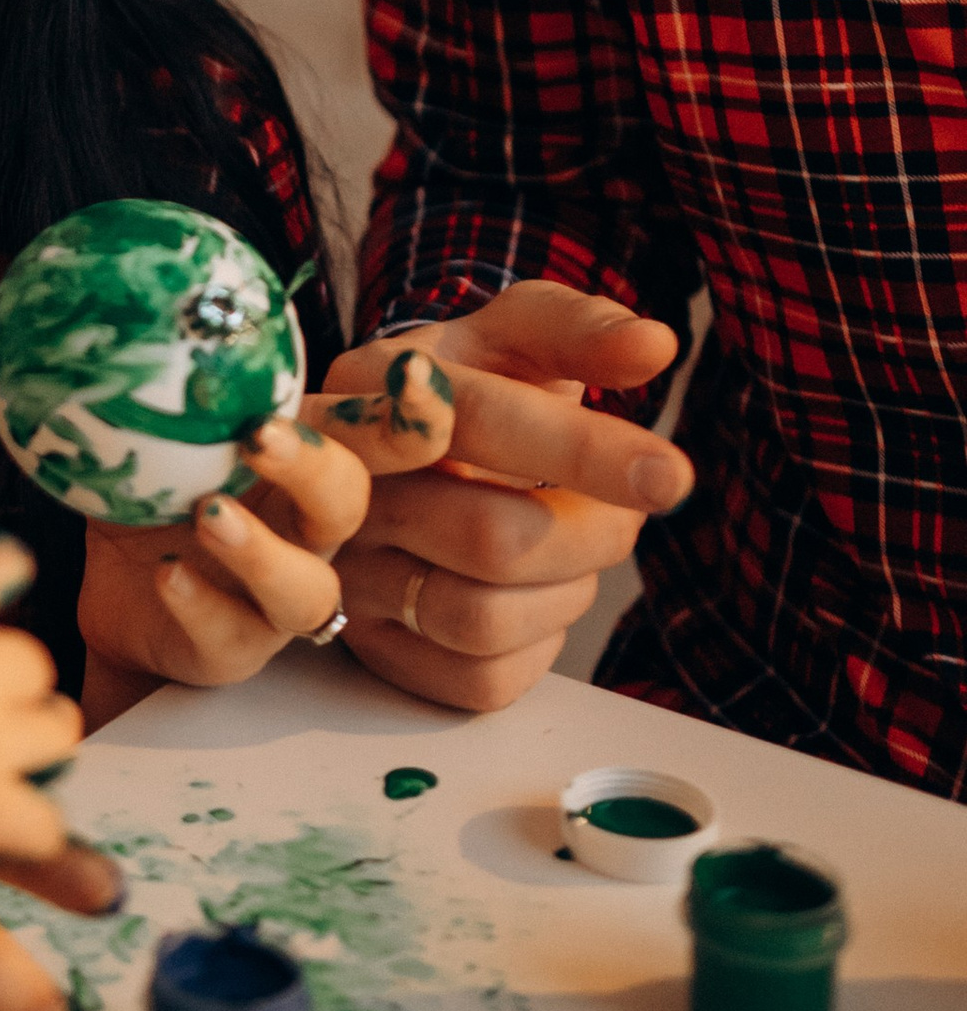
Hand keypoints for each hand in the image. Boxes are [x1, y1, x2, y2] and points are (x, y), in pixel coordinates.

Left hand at [74, 355, 456, 720]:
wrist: (123, 576)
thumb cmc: (168, 474)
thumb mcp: (189, 412)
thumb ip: (206, 365)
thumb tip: (181, 280)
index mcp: (316, 460)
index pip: (387, 435)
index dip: (416, 413)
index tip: (414, 373)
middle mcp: (313, 532)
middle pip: (348, 504)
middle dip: (314, 469)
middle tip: (259, 435)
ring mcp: (277, 598)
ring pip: (305, 591)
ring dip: (261, 554)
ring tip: (208, 515)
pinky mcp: (231, 649)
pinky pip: (229, 638)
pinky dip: (198, 605)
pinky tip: (166, 574)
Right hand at [328, 283, 692, 712]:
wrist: (401, 456)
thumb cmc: (475, 389)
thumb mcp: (515, 338)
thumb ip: (580, 329)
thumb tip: (654, 345)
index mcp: (375, 385)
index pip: (481, 422)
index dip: (582, 450)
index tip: (671, 475)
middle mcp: (339, 481)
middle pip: (491, 538)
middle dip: (591, 534)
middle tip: (621, 514)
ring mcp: (345, 570)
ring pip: (480, 619)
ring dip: (565, 592)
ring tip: (570, 551)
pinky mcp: (372, 648)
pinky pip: (475, 680)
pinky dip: (536, 646)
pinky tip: (533, 598)